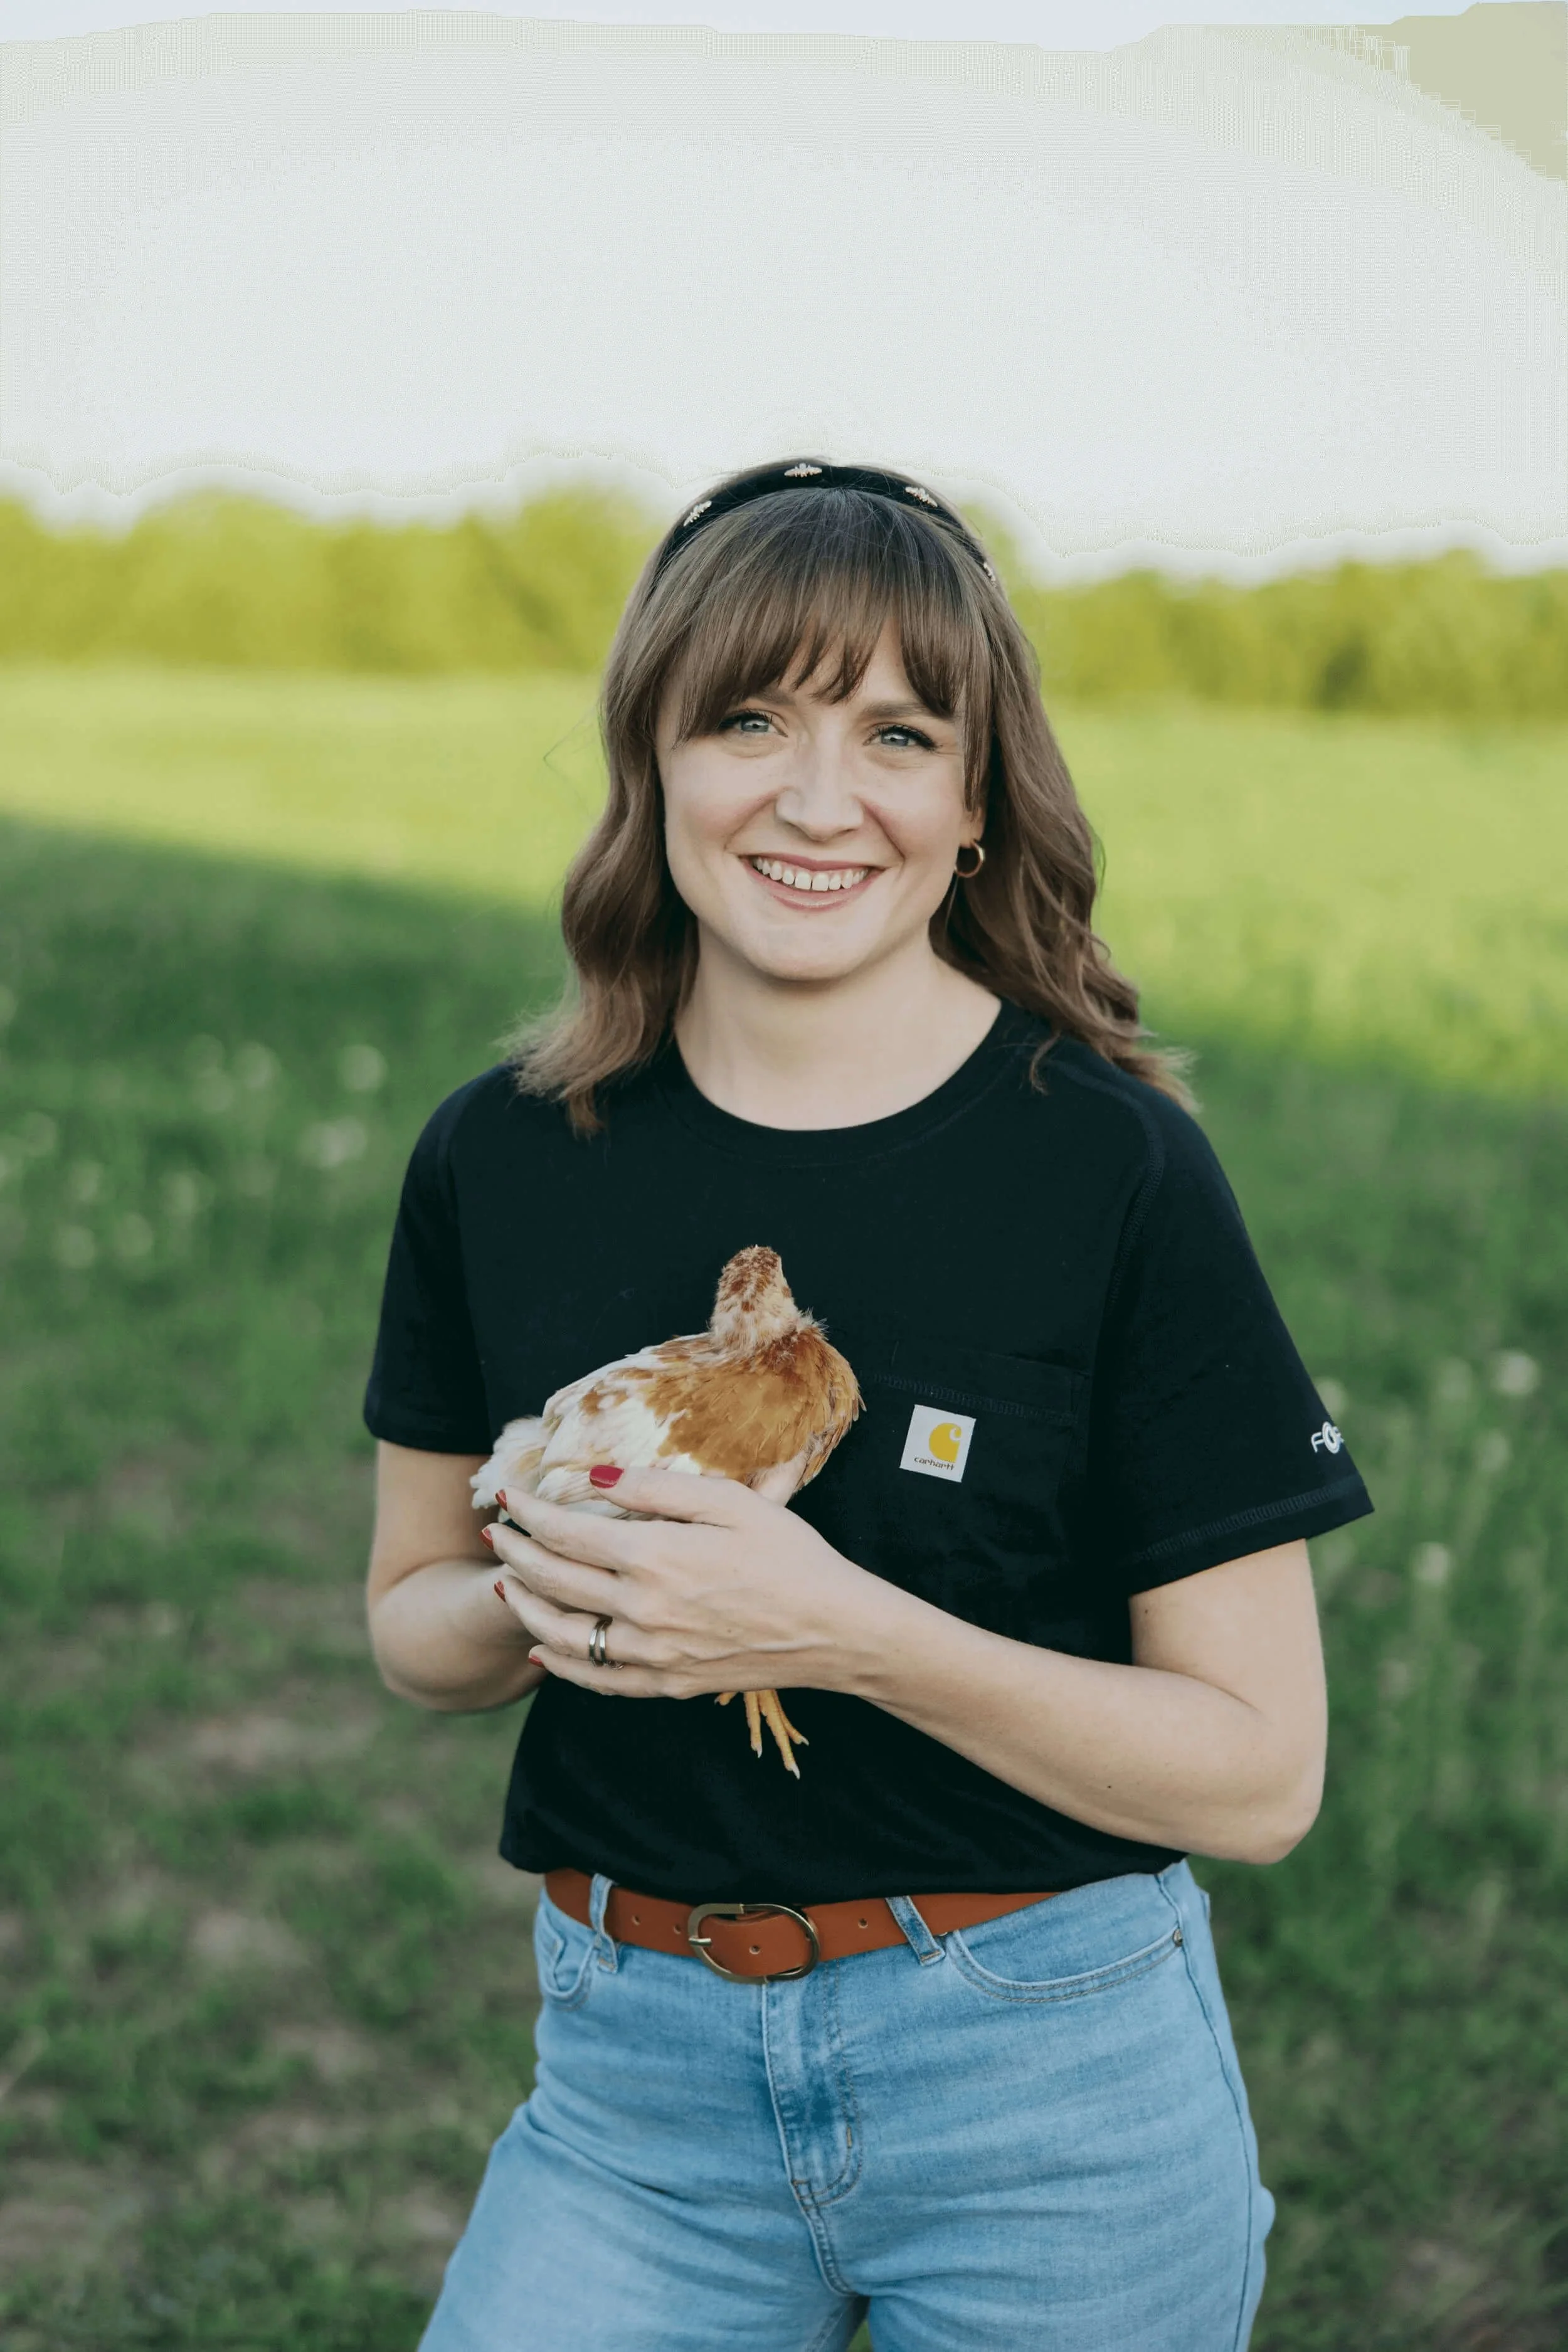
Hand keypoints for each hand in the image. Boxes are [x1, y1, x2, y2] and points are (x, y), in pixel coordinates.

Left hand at [486, 1466, 886, 1699]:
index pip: (565, 1531)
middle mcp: (641, 1609)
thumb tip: (596, 1479)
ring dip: (525, 1604)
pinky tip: (542, 1649)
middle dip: (515, 1551)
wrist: (836, 1631)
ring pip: (561, 1633)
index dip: (529, 1512)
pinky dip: (560, 1663)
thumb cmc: (792, 1556)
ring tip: (506, 1582)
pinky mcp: (666, 1683)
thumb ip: (657, 1489)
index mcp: (655, 1556)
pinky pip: (595, 1678)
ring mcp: (651, 1654)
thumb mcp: (732, 1501)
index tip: (509, 1495)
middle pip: (553, 1579)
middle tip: (494, 1532)